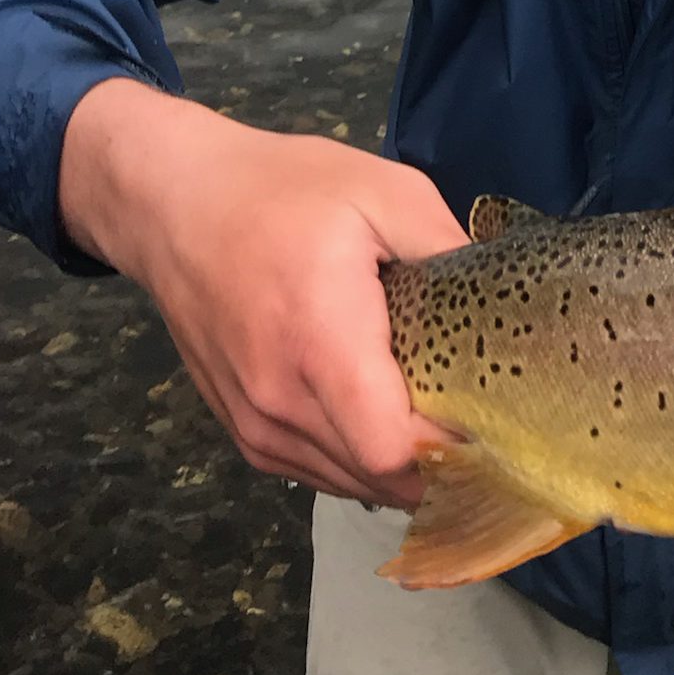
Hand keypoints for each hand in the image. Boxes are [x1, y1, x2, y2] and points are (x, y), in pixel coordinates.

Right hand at [60, 78, 465, 505]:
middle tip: (482, 424)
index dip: (452, 451)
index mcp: (321, 344)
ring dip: (396, 469)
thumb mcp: (383, 192)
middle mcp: (280, 402)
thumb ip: (444, 248)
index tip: (494, 420)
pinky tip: (383, 421)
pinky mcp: (240, 428)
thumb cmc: (282, 191)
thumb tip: (500, 298)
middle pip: (377, 480)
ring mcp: (254, 423)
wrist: (173, 204)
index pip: (392, 451)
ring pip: (345, 483)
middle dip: (437, 466)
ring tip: (439, 423)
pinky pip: (312, 470)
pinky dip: (354, 460)